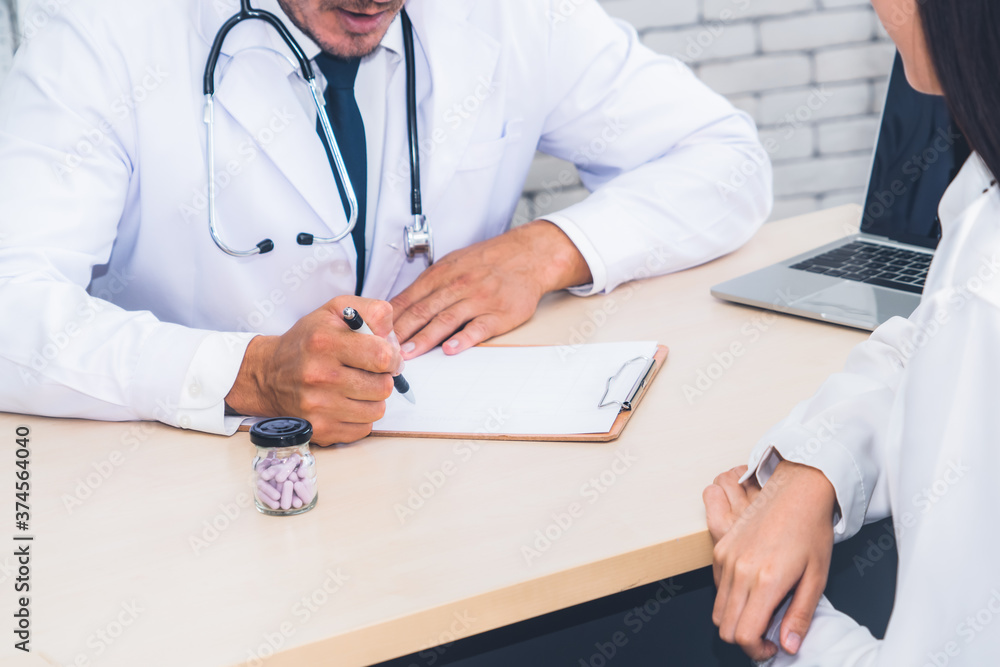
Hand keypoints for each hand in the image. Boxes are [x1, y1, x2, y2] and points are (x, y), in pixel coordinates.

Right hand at [225, 297, 402, 445]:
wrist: (267, 374)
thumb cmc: (307, 341)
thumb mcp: (336, 311)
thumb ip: (372, 312)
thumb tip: (393, 338)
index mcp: (325, 342)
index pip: (382, 356)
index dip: (392, 357)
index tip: (386, 357)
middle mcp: (320, 376)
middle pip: (383, 387)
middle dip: (382, 378)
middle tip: (368, 372)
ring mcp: (318, 406)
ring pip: (376, 410)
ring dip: (372, 399)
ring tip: (356, 387)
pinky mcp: (319, 429)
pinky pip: (363, 429)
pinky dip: (360, 417)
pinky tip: (346, 403)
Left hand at [391, 220, 591, 358]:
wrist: (527, 256)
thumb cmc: (486, 262)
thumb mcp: (452, 265)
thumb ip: (427, 287)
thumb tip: (396, 309)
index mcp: (441, 275)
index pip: (407, 299)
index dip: (388, 320)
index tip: (374, 336)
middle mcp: (457, 286)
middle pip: (422, 311)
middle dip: (400, 333)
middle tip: (384, 351)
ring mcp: (478, 300)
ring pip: (445, 320)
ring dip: (424, 339)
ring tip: (408, 354)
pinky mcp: (499, 314)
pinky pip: (479, 328)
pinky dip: (464, 339)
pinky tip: (451, 349)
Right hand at [703, 461, 836, 661]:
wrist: (797, 490)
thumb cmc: (811, 531)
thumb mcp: (816, 578)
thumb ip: (800, 616)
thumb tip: (788, 645)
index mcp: (765, 581)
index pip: (745, 635)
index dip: (757, 651)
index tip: (772, 648)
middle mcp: (739, 570)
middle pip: (725, 626)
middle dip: (745, 640)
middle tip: (767, 635)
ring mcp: (726, 557)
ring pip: (718, 609)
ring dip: (736, 619)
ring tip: (761, 612)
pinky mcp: (720, 547)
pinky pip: (717, 586)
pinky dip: (730, 598)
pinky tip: (752, 590)